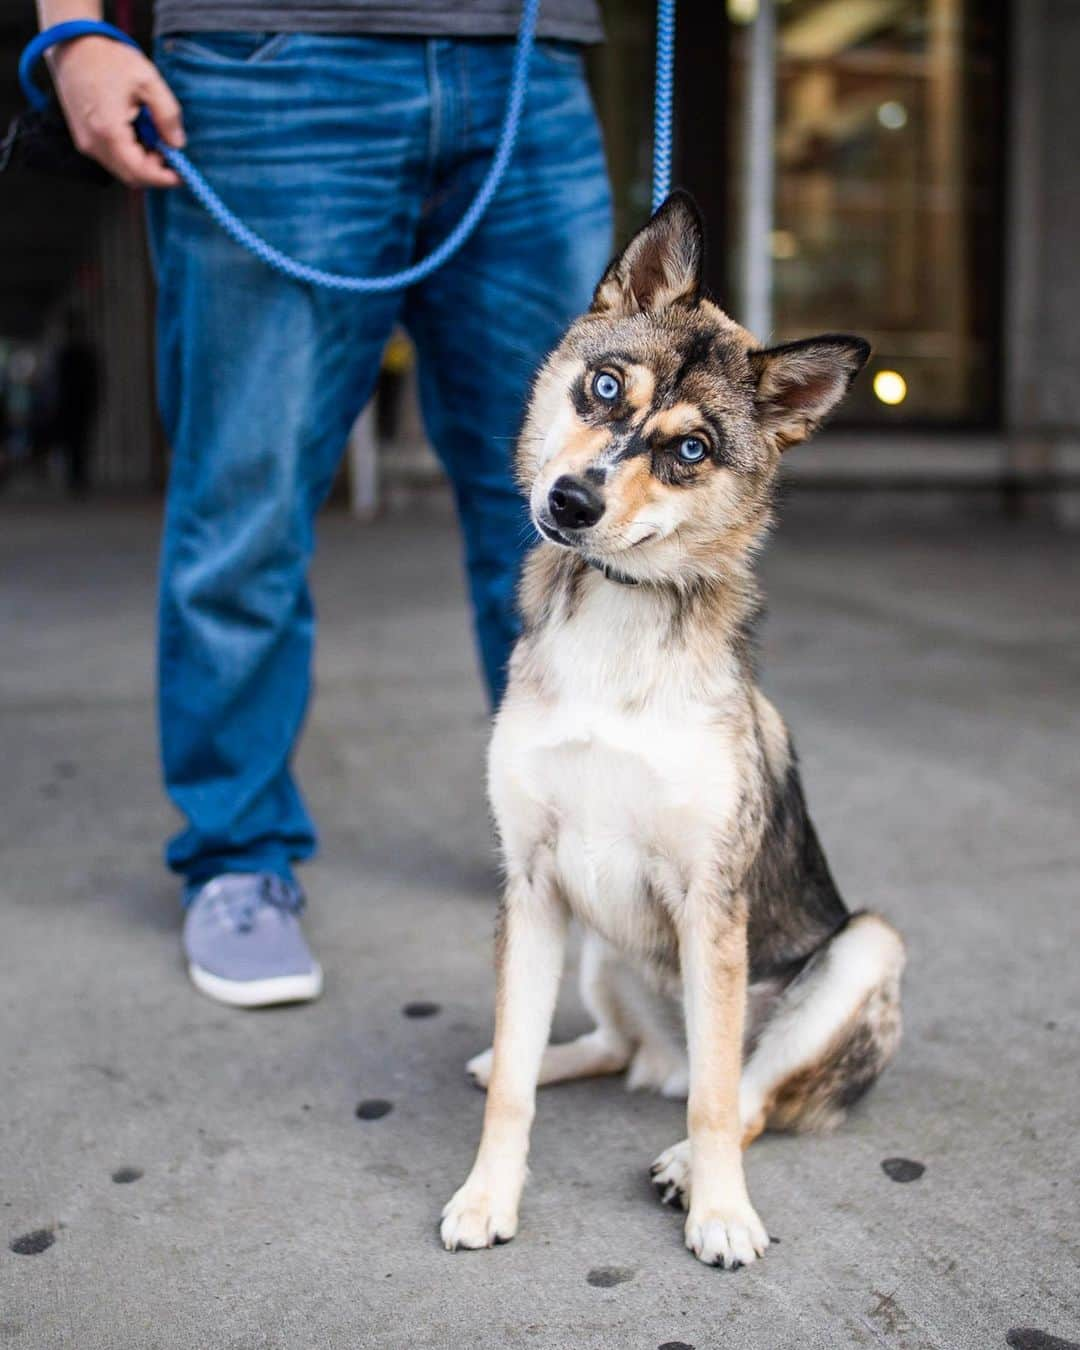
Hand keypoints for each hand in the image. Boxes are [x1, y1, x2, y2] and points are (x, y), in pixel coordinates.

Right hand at [49, 34, 184, 187]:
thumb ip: (167, 115)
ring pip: (121, 170)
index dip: (164, 179)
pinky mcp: (84, 139)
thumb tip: (177, 144)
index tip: (181, 175)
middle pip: (131, 177)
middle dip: (154, 172)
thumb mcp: (148, 80)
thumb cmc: (108, 59)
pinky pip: (111, 159)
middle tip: (169, 152)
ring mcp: (86, 143)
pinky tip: (137, 134)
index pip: (140, 173)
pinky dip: (129, 155)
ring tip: (153, 136)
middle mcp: (93, 143)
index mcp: (109, 131)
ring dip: (142, 163)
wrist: (73, 46)